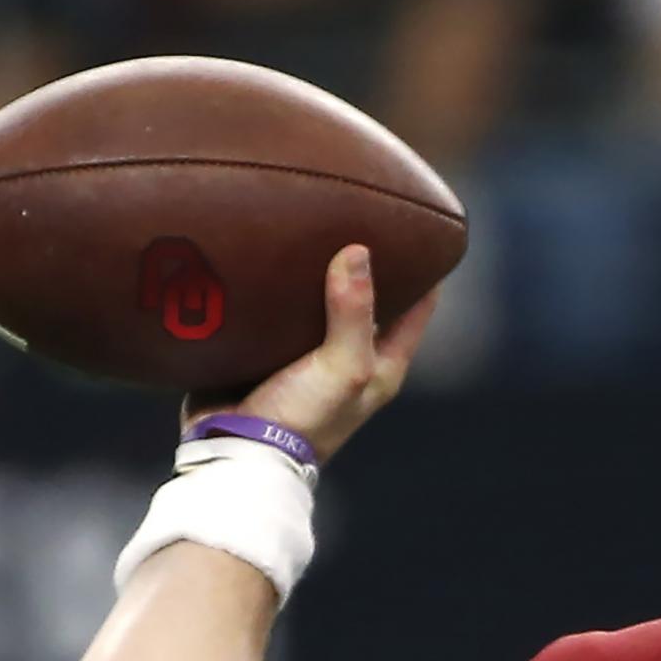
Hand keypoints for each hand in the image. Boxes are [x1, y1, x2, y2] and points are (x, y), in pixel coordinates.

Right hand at [183, 244, 438, 460]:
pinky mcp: (264, 352)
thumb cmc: (302, 419)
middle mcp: (348, 357)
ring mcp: (305, 355)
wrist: (235, 451)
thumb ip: (352, 312)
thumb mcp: (342, 367)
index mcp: (381, 363)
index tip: (420, 225)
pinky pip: (274, 309)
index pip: (417, 305)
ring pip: (317, 299)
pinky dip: (273, 285)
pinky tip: (265, 252)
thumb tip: (358, 251)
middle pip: (367, 297)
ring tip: (308, 220)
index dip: (424, 268)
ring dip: (313, 269)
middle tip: (356, 210)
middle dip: (364, 260)